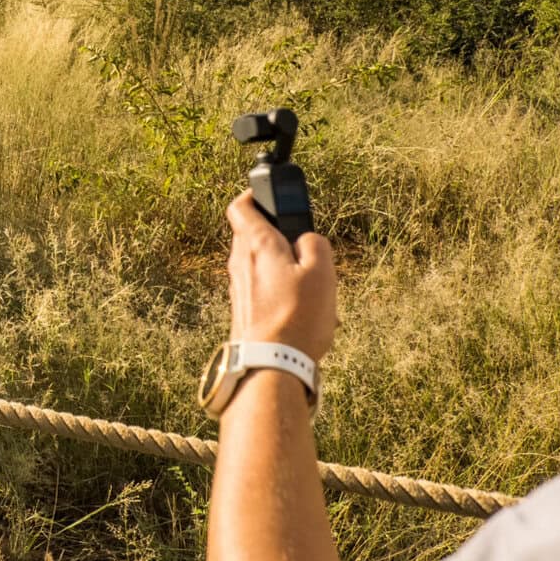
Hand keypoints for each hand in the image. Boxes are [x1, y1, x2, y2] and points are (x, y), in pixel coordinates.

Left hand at [225, 190, 337, 362]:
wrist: (271, 364)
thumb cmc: (296, 317)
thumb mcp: (321, 272)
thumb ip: (314, 244)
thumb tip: (305, 240)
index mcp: (255, 244)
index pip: (241, 206)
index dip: (253, 196)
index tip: (269, 197)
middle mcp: (239, 262)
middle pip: (255, 237)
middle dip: (281, 240)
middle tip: (307, 252)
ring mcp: (238, 287)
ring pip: (262, 266)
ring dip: (286, 271)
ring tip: (313, 292)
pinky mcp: (243, 309)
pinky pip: (263, 290)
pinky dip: (282, 294)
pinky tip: (304, 314)